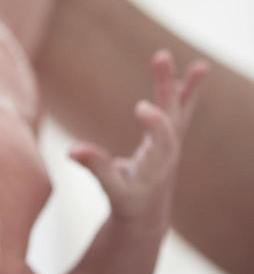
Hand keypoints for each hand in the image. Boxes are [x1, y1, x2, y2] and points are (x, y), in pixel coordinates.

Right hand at [70, 51, 208, 224]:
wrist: (147, 217)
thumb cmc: (128, 203)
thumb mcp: (111, 188)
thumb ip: (95, 167)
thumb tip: (71, 151)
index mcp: (157, 165)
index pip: (163, 139)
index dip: (156, 122)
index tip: (142, 107)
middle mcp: (169, 151)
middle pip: (172, 115)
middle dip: (167, 87)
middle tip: (161, 56)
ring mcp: (172, 144)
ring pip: (180, 111)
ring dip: (187, 88)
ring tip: (202, 66)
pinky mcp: (169, 140)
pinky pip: (179, 114)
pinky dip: (185, 95)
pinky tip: (185, 78)